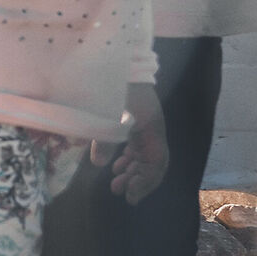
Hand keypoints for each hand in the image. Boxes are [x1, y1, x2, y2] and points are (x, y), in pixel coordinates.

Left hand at [91, 82, 168, 204]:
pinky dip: (127, 157)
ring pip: (143, 154)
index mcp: (153, 128)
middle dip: (137, 180)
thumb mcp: (110, 112)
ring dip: (131, 170)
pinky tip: (115, 165)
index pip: (157, 163)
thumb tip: (98, 164)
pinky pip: (136, 144)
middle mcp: (152, 128)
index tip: (129, 197)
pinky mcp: (134, 118)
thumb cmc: (116, 84)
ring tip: (115, 182)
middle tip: (117, 191)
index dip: (146, 183)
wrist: (115, 58)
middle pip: (152, 162)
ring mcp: (144, 122)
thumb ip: (105, 138)